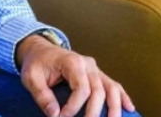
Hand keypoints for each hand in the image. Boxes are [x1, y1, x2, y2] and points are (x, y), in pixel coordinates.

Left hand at [17, 35, 133, 116]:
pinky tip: (129, 108)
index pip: (81, 88)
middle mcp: (88, 64)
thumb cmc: (36, 63)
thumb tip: (54, 114)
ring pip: (111, 87)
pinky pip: (113, 84)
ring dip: (114, 106)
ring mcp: (95, 69)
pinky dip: (122, 96)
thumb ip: (42, 96)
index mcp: (73, 62)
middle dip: (94, 111)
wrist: (41, 50)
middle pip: (98, 90)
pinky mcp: (97, 74)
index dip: (73, 107)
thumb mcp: (31, 78)